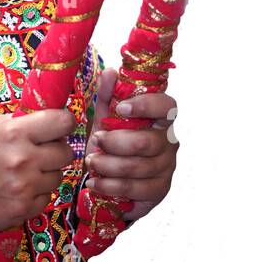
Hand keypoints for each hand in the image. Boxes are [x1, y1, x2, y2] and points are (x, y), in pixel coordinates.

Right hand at [0, 108, 77, 237]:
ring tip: (25, 175)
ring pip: (58, 177)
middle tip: (42, 154)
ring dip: (46, 175)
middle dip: (57, 152)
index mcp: (14, 133)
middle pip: (66, 152)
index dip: (65, 124)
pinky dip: (36, 194)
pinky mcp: (25, 208)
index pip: (62, 122)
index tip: (61, 128)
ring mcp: (26, 186)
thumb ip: (20, 124)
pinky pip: (47, 197)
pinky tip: (18, 191)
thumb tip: (51, 120)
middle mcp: (23, 158)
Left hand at [83, 68, 178, 223]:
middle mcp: (169, 142)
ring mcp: (167, 167)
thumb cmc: (112, 145)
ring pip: (137, 167)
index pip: (167, 107)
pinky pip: (134, 188)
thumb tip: (110, 73)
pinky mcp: (160, 189)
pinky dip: (110, 186)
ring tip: (91, 162)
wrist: (111, 180)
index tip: (121, 109)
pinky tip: (96, 182)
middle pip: (145, 142)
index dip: (146, 106)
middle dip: (114, 143)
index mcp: (161, 119)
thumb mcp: (106, 120)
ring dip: (107, 165)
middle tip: (96, 142)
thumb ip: (108, 96)